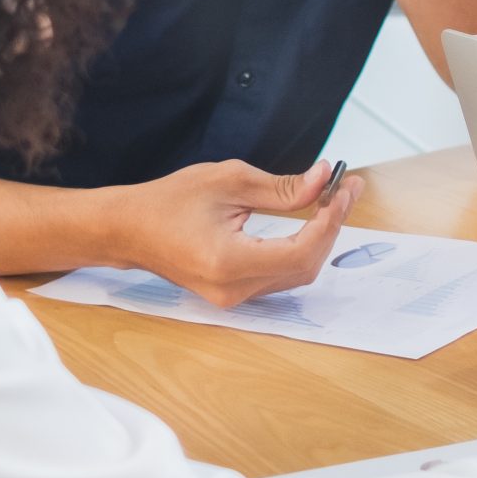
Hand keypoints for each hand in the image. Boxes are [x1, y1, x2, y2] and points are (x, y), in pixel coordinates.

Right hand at [112, 159, 363, 307]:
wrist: (129, 230)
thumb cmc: (170, 202)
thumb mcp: (228, 181)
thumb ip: (281, 187)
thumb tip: (323, 180)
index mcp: (230, 262)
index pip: (301, 251)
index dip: (330, 221)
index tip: (344, 189)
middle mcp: (234, 289)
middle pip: (305, 266)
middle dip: (332, 226)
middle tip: (346, 189)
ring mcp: (233, 298)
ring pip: (296, 274)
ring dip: (320, 238)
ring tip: (334, 200)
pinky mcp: (234, 294)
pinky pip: (280, 276)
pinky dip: (301, 248)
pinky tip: (311, 221)